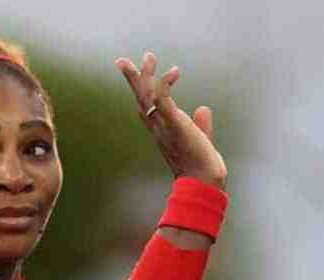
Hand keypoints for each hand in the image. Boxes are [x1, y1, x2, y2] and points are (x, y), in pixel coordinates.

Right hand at [115, 52, 226, 188]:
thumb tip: (203, 108)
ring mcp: (164, 125)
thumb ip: (200, 124)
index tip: (134, 74)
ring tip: (148, 57)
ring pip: (147, 97)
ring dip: (146, 75)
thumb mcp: (200, 139)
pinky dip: (166, 83)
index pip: (145, 107)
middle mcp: (158, 127)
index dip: (138, 90)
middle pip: (140, 99)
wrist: (202, 179)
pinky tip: (174, 71)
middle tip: (121, 60)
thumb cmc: (201, 164)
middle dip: (131, 79)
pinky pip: (164, 100)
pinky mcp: (175, 124)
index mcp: (161, 130)